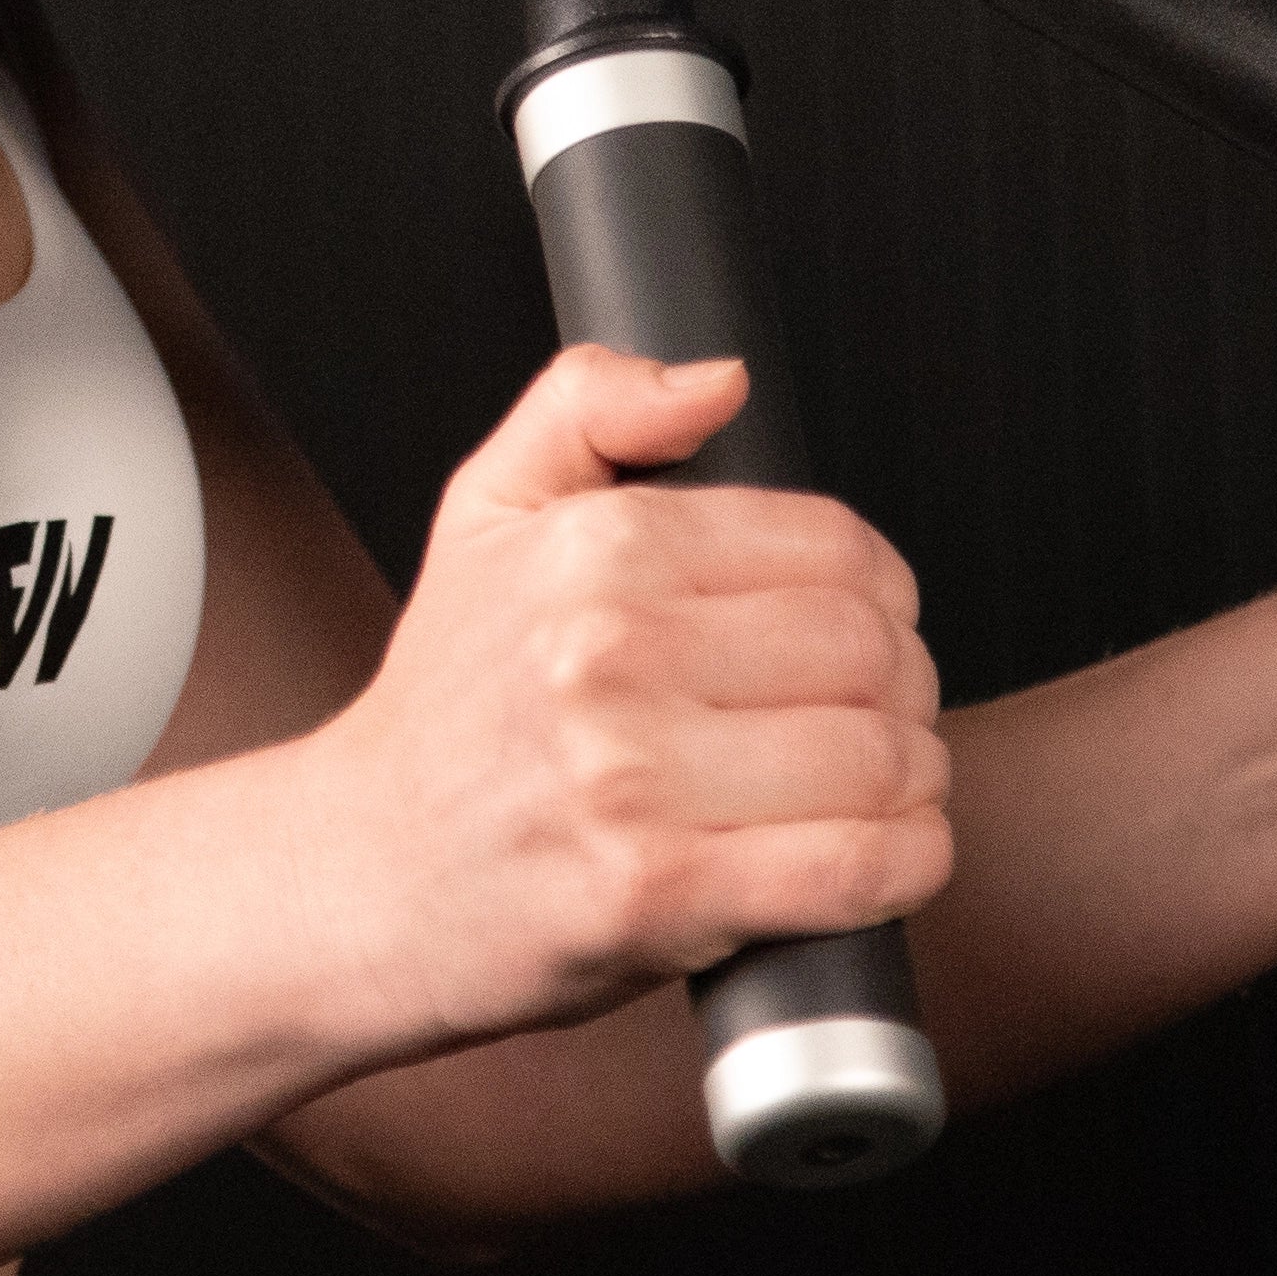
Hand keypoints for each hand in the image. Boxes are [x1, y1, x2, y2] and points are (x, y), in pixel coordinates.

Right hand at [312, 345, 953, 1044]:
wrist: (361, 875)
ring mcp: (630, 781)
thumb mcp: (486, 511)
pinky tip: (884, 857)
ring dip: (915, 783)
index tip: (865, 630)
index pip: (835, 548)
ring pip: (877, 761)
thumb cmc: (446, 705)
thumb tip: (722, 380)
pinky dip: (904, 865)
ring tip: (876, 790)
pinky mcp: (656, 895)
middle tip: (876, 718)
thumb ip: (592, 404)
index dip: (884, 592)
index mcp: (591, 549)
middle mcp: (608, 654)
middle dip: (907, 691)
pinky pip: (854, 870)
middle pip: (870, 655)